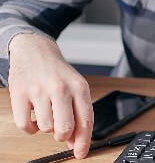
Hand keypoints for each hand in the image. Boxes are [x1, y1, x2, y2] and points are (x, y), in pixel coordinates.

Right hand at [8, 33, 93, 158]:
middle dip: (63, 136)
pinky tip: (34, 117)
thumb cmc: (58, 73)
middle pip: (65, 129)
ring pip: (45, 128)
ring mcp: (39, 91)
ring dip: (46, 127)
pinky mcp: (19, 94)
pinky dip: (30, 127)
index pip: (85, 120)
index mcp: (79, 87)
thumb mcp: (75, 88)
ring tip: (47, 113)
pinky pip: (24, 125)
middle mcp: (60, 88)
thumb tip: (76, 142)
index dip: (83, 141)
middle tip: (61, 130)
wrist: (35, 51)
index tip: (81, 153)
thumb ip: (78, 114)